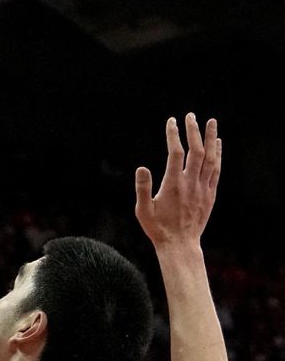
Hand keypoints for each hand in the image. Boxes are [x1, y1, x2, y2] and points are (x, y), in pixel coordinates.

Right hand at [135, 114, 221, 248]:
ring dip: (211, 138)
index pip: (175, 152)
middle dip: (193, 131)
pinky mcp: (210, 195)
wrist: (180, 244)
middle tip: (190, 115)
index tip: (171, 121)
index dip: (174, 135)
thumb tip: (141, 167)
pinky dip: (218, 155)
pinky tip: (217, 144)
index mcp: (173, 184)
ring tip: (211, 122)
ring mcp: (203, 189)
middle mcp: (190, 183)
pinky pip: (216, 170)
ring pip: (210, 158)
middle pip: (196, 151)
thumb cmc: (158, 228)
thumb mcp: (142, 210)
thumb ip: (143, 188)